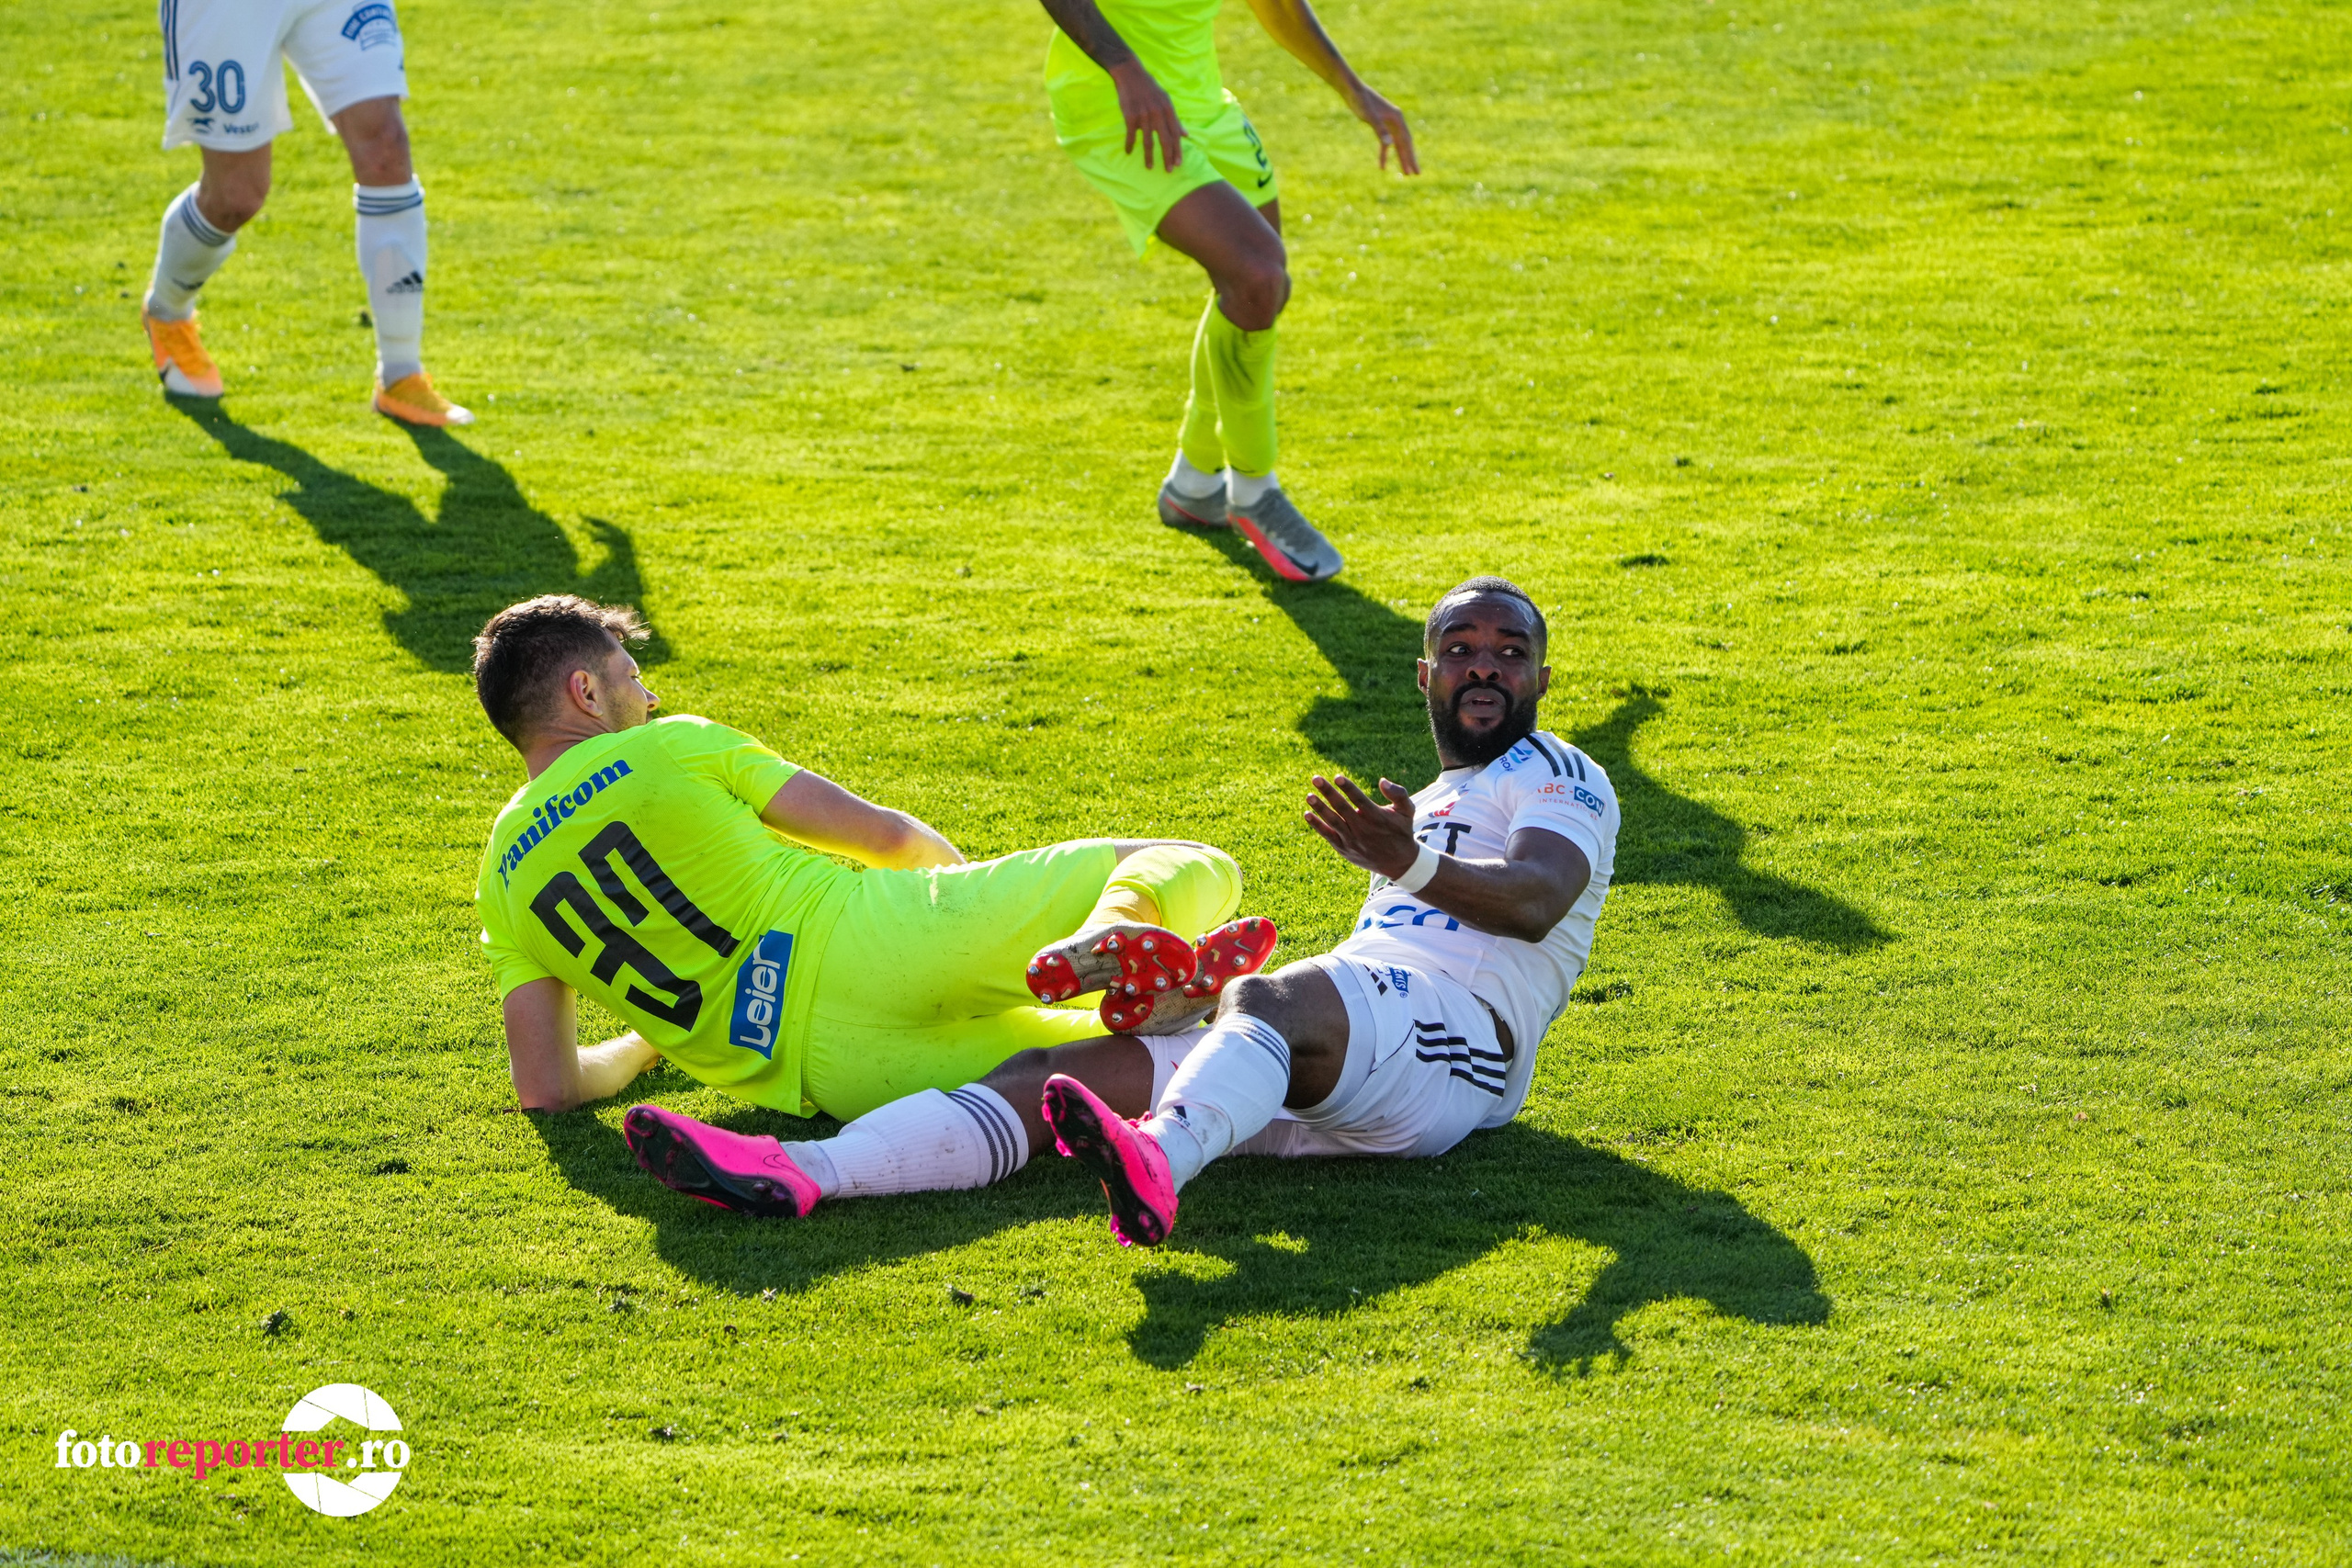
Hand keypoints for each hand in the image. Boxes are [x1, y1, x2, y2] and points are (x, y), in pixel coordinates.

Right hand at [1112, 59, 1186, 170]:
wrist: (1131, 74)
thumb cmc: (1150, 88)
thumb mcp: (1166, 101)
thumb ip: (1175, 119)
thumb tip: (1186, 135)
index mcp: (1168, 110)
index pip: (1175, 134)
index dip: (1177, 150)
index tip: (1178, 164)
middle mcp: (1158, 114)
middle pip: (1165, 140)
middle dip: (1168, 157)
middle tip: (1169, 171)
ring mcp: (1144, 115)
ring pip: (1148, 141)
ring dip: (1149, 157)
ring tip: (1150, 168)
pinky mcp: (1130, 116)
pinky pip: (1131, 135)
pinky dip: (1129, 145)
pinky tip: (1129, 152)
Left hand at [1303, 773, 1419, 878]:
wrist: (1398, 863)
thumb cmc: (1401, 831)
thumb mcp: (1407, 811)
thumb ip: (1398, 793)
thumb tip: (1382, 781)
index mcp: (1377, 817)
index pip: (1359, 799)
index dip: (1348, 788)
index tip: (1337, 777)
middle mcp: (1363, 828)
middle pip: (1342, 808)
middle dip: (1328, 793)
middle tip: (1316, 779)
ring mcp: (1352, 839)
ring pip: (1333, 822)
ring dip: (1320, 808)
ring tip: (1309, 796)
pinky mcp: (1344, 848)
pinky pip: (1328, 835)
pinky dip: (1317, 825)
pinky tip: (1307, 814)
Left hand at [1346, 81, 1418, 174]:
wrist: (1352, 89)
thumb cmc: (1360, 101)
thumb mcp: (1370, 117)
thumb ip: (1380, 130)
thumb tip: (1389, 144)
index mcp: (1397, 119)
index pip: (1407, 142)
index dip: (1411, 157)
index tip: (1415, 171)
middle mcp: (1396, 120)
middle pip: (1405, 144)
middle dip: (1410, 160)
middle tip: (1415, 175)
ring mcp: (1388, 122)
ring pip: (1397, 144)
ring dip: (1400, 158)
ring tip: (1404, 173)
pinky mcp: (1380, 123)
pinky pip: (1385, 142)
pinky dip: (1384, 153)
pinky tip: (1382, 166)